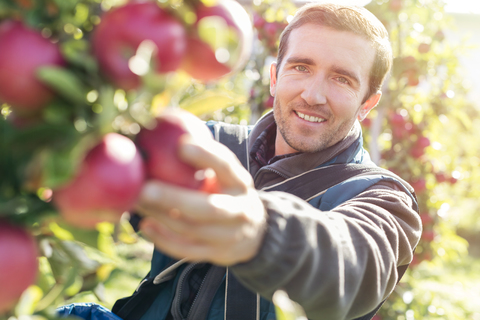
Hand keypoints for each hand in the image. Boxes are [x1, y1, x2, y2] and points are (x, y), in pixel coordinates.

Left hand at [135, 136, 266, 265]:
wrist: (255, 233)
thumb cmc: (228, 194)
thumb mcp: (226, 175)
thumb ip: (204, 159)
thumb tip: (163, 133)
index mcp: (240, 184)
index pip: (226, 166)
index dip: (206, 155)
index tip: (180, 144)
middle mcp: (238, 210)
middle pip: (208, 208)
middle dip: (174, 199)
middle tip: (144, 188)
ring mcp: (228, 236)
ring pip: (192, 229)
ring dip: (162, 216)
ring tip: (137, 203)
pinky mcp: (215, 254)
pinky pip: (186, 250)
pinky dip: (164, 239)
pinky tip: (145, 225)